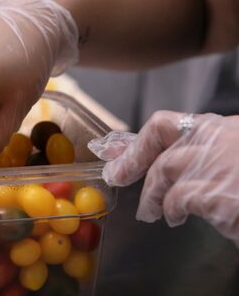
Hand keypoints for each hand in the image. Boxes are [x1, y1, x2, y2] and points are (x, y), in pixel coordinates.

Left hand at [89, 111, 238, 245]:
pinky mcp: (218, 194)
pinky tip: (175, 218)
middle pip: (162, 145)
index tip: (115, 148)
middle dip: (133, 160)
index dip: (139, 137)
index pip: (169, 124)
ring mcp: (219, 165)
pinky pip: (179, 199)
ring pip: (165, 171)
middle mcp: (221, 140)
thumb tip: (170, 163)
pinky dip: (171, 209)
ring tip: (150, 211)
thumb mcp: (234, 154)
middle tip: (117, 175)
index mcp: (226, 128)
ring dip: (151, 193)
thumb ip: (210, 153)